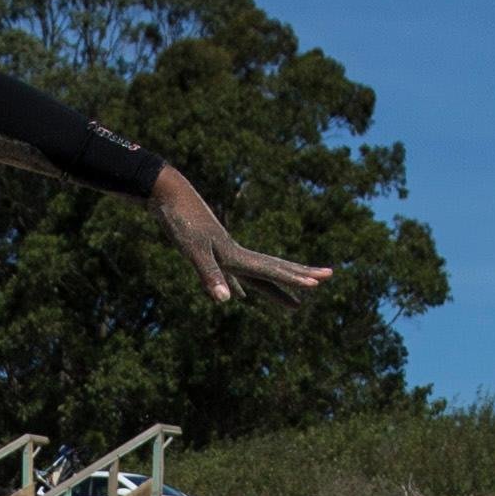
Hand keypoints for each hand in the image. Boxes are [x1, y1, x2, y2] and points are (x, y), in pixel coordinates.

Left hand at [150, 161, 333, 318]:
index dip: (295, 278)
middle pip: (275, 268)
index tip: (320, 282)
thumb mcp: (192, 250)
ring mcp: (224, 251)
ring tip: (292, 303)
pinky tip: (237, 295)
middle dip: (300, 275)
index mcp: (235, 254)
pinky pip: (232, 274)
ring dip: (275, 287)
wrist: (165, 192)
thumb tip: (227, 301)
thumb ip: (209, 275)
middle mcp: (236, 252)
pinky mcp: (210, 250)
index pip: (272, 269)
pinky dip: (238, 285)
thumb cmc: (178, 220)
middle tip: (329, 276)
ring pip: (257, 273)